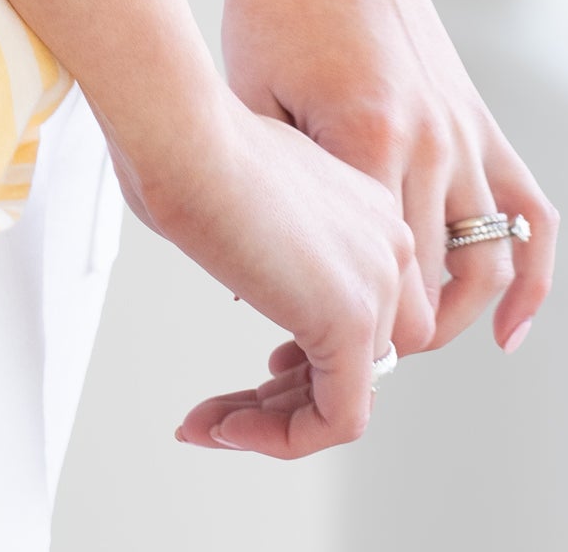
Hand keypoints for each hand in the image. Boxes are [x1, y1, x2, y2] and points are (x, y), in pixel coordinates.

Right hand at [112, 85, 431, 455]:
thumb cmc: (182, 140)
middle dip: (293, 393)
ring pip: (350, 393)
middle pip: (365, 357)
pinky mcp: (349, 320)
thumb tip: (243, 259)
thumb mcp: (240, 189)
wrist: (180, 130)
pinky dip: (282, 437)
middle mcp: (387, 242)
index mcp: (365, 205)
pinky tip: (224, 427)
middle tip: (230, 408)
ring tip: (211, 423)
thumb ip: (265, 233)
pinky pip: (336, 418)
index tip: (261, 364)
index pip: (364, 309)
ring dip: (277, 422)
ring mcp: (376, 281)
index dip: (310, 353)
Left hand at [221, 0, 558, 360]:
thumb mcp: (247, 101)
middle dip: (386, 340)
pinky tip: (507, 325)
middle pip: (433, 296)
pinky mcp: (474, 113)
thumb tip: (258, 290)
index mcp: (368, 144)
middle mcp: (432, 145)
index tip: (297, 350)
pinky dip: (530, 275)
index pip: (381, 295)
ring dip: (448, 318)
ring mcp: (462, 130)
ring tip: (396, 338)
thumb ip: (264, 195)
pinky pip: (529, 211)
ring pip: (487, 268)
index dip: (342, 338)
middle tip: (331, 347)